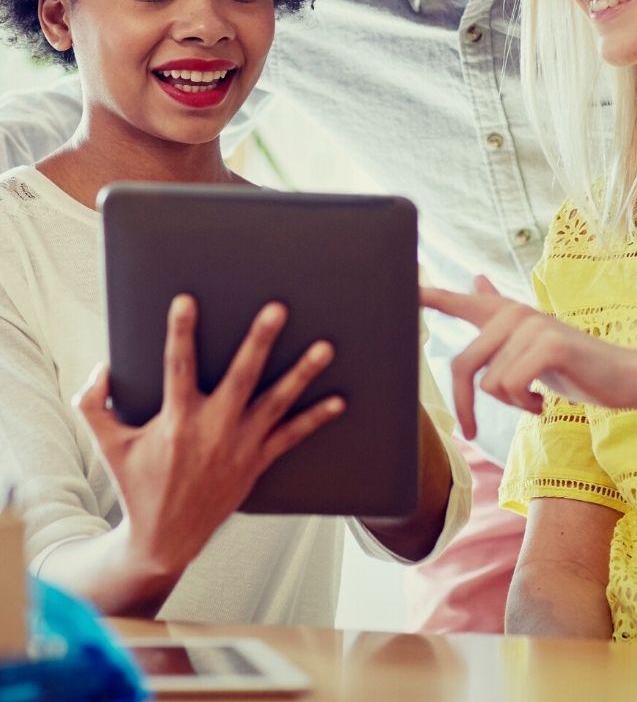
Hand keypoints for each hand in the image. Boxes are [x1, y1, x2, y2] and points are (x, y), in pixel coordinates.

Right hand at [76, 294, 343, 582]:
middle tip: (277, 309)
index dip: (180, 332)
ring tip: (324, 347)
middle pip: (241, 377)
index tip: (186, 300)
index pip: (177, 366)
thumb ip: (95, 404)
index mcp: (176, 421)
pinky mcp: (256, 462)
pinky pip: (291, 437)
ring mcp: (239, 446)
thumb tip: (102, 367)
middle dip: (259, 341)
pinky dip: (315, 420)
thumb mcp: (108, 446)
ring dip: (302, 374)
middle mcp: (212, 430)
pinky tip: (338, 401)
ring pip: (276, 403)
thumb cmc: (137, 485)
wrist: (164, 540)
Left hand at [422, 278, 636, 438]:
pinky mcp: (549, 344)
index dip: (428, 297)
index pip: (459, 301)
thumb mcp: (530, 340)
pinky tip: (545, 404)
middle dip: (466, 406)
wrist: (622, 378)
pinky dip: (526, 406)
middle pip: (463, 365)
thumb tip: (475, 279)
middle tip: (474, 430)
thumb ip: (501, 312)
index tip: (402, 289)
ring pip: (491, 384)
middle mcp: (514, 312)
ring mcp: (532, 325)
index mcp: (505, 313)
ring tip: (536, 398)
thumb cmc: (572, 365)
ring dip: (513, 404)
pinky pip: (511, 387)